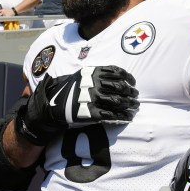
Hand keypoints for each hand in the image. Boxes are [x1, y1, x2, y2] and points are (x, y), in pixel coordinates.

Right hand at [15, 65, 138, 145]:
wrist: (52, 105)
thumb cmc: (69, 89)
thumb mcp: (82, 75)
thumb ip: (97, 74)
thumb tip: (119, 77)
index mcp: (92, 73)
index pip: (116, 72)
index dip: (128, 78)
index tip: (133, 83)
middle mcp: (93, 84)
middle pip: (120, 87)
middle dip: (131, 93)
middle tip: (136, 97)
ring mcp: (92, 99)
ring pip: (118, 101)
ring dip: (129, 105)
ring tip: (135, 107)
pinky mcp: (91, 113)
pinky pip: (111, 115)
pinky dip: (122, 117)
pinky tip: (127, 118)